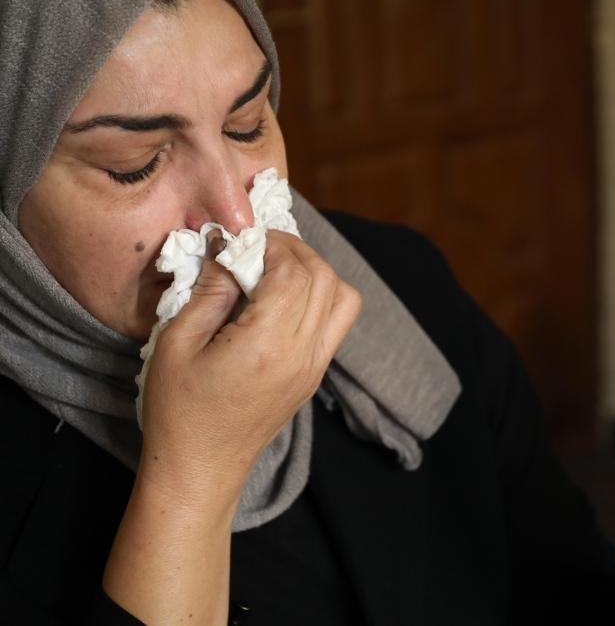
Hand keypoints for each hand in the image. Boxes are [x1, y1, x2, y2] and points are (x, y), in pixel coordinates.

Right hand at [137, 229, 361, 503]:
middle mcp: (303, 353)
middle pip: (325, 278)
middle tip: (258, 247)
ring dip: (315, 272)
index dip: (273, 245)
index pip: (295, 272)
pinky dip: (321, 297)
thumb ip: (209, 292)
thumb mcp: (177, 344)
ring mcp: (315, 366)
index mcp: (269, 344)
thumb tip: (228, 252)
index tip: (243, 240)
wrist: (201, 468)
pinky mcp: (315, 375)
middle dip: (295, 251)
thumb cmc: (178, 410)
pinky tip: (282, 298)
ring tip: (275, 269)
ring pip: (343, 298)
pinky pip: (337, 322)